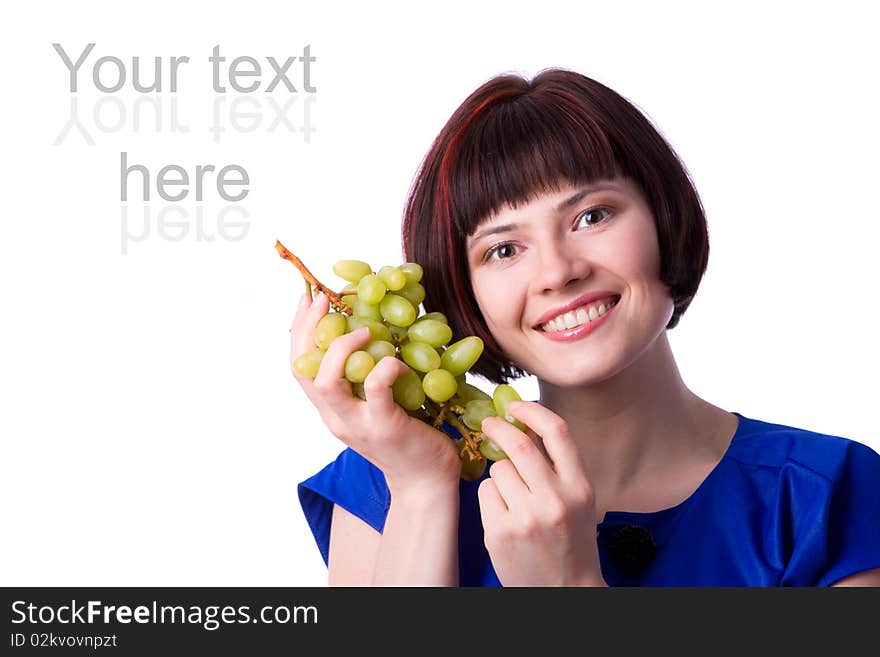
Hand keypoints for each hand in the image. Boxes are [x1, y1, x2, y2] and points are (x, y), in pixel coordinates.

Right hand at [290, 292, 460, 493]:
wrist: (426, 482)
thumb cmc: (407, 436)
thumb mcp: (376, 404)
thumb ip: (365, 377)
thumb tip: (372, 327)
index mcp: (331, 409)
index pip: (300, 367)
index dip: (299, 330)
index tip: (308, 298)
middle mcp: (335, 418)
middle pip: (303, 370)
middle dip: (307, 329)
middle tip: (324, 299)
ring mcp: (357, 424)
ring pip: (326, 382)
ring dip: (341, 349)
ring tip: (365, 330)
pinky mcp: (384, 426)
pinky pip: (375, 387)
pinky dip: (385, 365)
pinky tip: (398, 360)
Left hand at [477, 401, 605, 586]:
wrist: (565, 591)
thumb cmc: (570, 541)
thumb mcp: (578, 501)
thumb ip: (558, 466)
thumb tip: (523, 424)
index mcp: (580, 487)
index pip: (558, 432)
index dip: (532, 411)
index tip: (515, 405)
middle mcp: (555, 500)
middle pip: (518, 445)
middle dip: (499, 427)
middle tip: (489, 423)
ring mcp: (526, 518)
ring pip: (498, 469)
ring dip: (499, 472)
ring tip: (512, 495)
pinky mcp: (500, 533)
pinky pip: (486, 492)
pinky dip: (491, 495)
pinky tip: (503, 514)